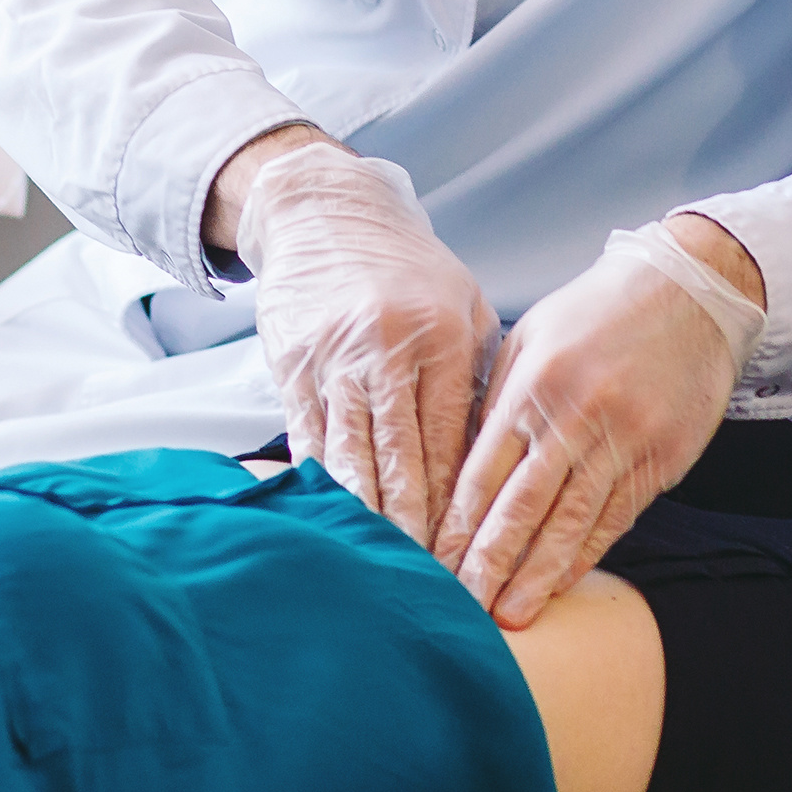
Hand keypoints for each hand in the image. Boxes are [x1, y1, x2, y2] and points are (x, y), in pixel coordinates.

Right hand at [233, 138, 496, 546]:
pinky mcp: (291, 365)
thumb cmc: (407, 265)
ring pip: (351, 452)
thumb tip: (500, 453)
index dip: (456, 501)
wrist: (323, 210)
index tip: (467, 551)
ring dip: (367, 514)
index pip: (451, 438)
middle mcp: (386, 348)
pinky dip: (323, 481)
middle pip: (401, 455)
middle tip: (428, 581)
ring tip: (380, 565)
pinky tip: (334, 519)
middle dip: (414, 524)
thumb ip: (480, 373)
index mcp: (442, 335)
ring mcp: (333, 358)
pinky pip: (308, 435)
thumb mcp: (463, 302)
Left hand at [434, 222, 761, 626]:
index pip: (483, 472)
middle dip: (488, 564)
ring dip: (536, 575)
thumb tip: (464, 465)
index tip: (433, 562)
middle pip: (521, 508)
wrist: (689, 292)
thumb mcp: (532, 337)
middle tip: (464, 609)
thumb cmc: (599, 312)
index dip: (457, 525)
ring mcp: (622, 440)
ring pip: (570, 523)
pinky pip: (616, 517)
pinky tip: (562, 581)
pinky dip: (586, 553)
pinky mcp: (662, 457)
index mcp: (531, 385)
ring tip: (511, 613)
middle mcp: (574, 416)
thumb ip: (498, 399)